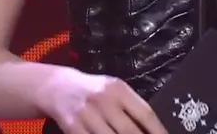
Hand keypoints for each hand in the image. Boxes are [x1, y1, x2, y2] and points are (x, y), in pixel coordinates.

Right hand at [39, 69, 166, 133]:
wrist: (58, 87)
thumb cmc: (94, 90)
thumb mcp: (114, 89)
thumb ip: (131, 106)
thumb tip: (153, 129)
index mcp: (119, 90)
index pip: (145, 113)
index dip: (158, 131)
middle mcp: (104, 101)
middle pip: (129, 131)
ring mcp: (87, 116)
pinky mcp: (73, 127)